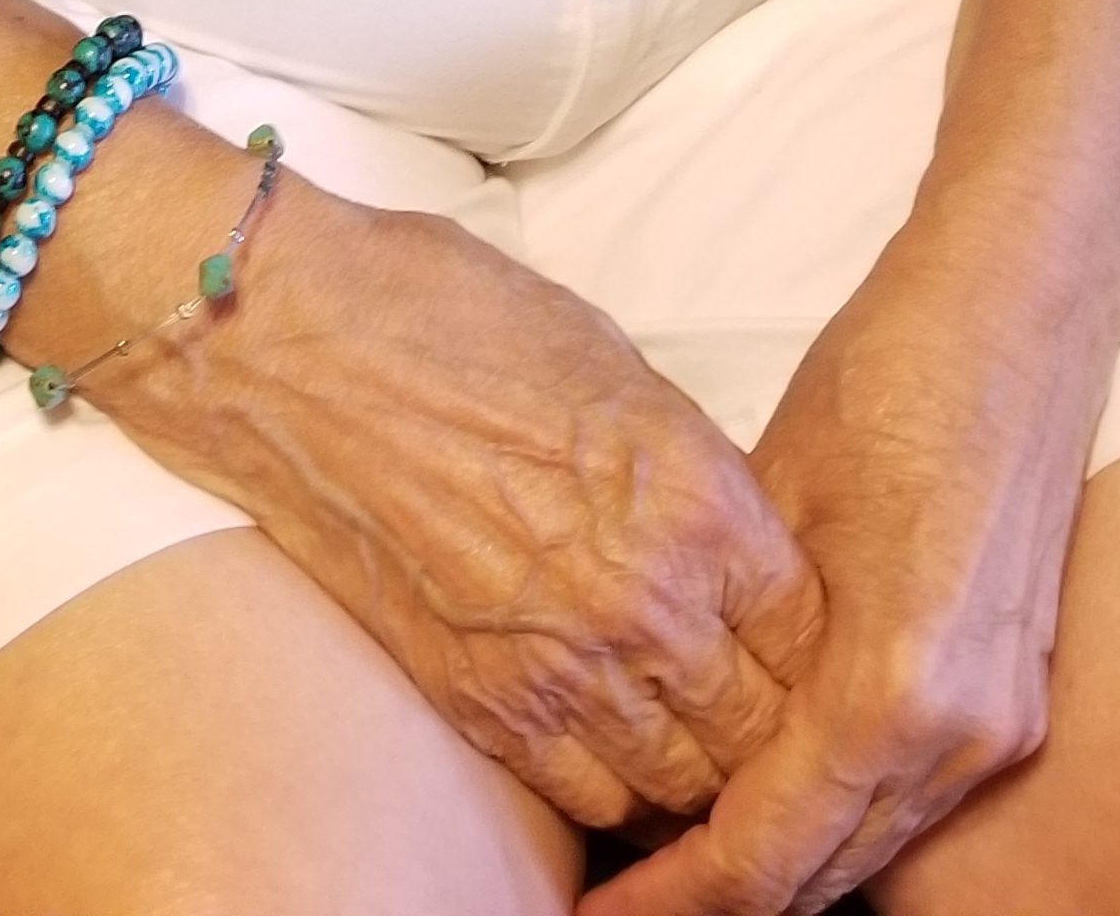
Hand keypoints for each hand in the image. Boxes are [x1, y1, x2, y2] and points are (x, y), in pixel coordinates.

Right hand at [98, 173, 811, 833]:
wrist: (297, 343)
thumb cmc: (450, 319)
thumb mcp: (616, 368)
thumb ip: (690, 475)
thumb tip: (732, 543)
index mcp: (695, 498)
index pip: (814, 632)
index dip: (822, 646)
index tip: (808, 644)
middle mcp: (646, 600)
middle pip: (765, 729)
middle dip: (775, 727)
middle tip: (769, 713)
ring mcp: (561, 666)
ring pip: (685, 786)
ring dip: (702, 774)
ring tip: (701, 747)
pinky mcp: (478, 705)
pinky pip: (589, 801)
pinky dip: (617, 796)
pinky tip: (620, 760)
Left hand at [583, 238, 1104, 912]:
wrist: (1020, 306)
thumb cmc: (887, 378)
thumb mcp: (771, 504)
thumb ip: (733, 640)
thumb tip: (660, 726)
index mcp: (892, 687)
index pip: (765, 853)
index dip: (672, 898)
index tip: (595, 913)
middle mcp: (961, 732)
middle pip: (822, 875)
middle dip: (719, 893)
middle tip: (622, 891)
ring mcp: (1003, 722)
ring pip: (871, 845)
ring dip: (781, 856)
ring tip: (676, 843)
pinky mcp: (1017, 696)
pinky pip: (912, 795)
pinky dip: (837, 809)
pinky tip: (766, 780)